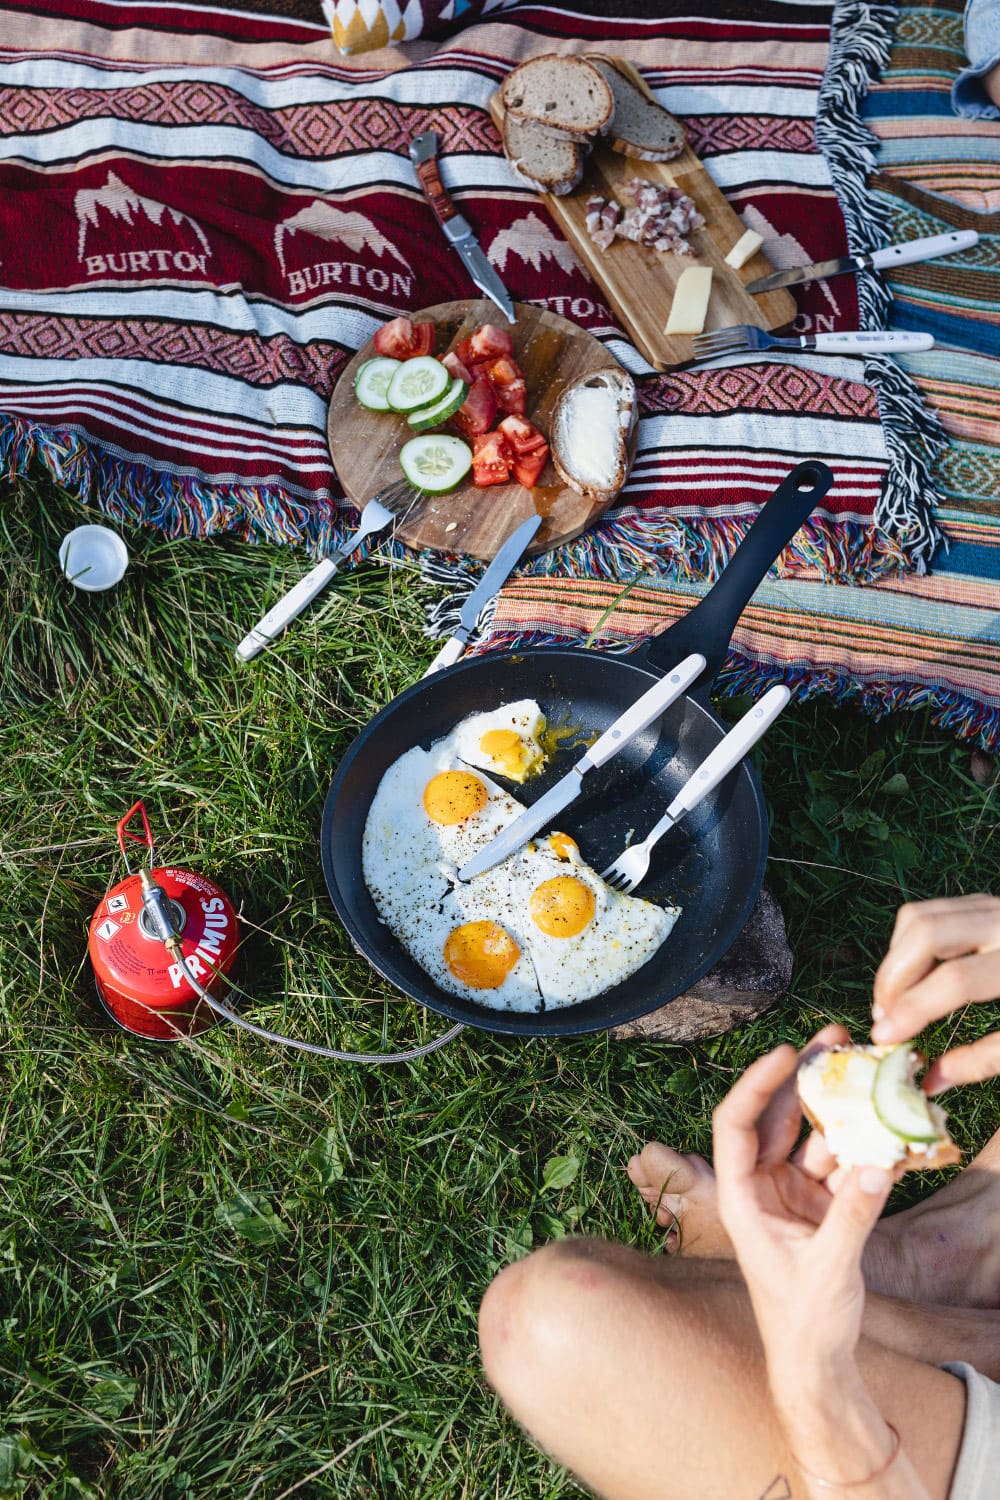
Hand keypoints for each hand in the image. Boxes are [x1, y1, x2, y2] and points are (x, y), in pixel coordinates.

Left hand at [713, 1028, 898, 1384]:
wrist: (816, 1364)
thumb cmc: (804, 1323)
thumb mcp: (828, 1269)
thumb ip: (852, 1216)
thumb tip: (877, 1167)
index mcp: (740, 1198)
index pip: (735, 1125)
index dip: (756, 1085)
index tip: (785, 1053)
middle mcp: (759, 1187)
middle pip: (773, 1116)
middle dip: (800, 1076)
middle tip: (832, 1037)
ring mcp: (788, 1192)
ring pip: (809, 1133)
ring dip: (834, 1103)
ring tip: (860, 1063)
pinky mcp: (817, 1204)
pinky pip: (837, 1161)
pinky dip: (859, 1143)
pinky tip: (882, 1118)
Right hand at [871, 894, 999, 1090]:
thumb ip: (984, 1059)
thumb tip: (930, 1081)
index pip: (955, 980)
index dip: (914, 1011)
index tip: (884, 1039)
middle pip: (925, 933)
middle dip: (893, 978)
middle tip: (885, 1018)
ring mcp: (993, 905)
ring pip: (918, 917)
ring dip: (895, 960)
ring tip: (894, 1001)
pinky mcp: (983, 902)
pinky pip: (928, 913)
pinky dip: (908, 945)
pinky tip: (913, 979)